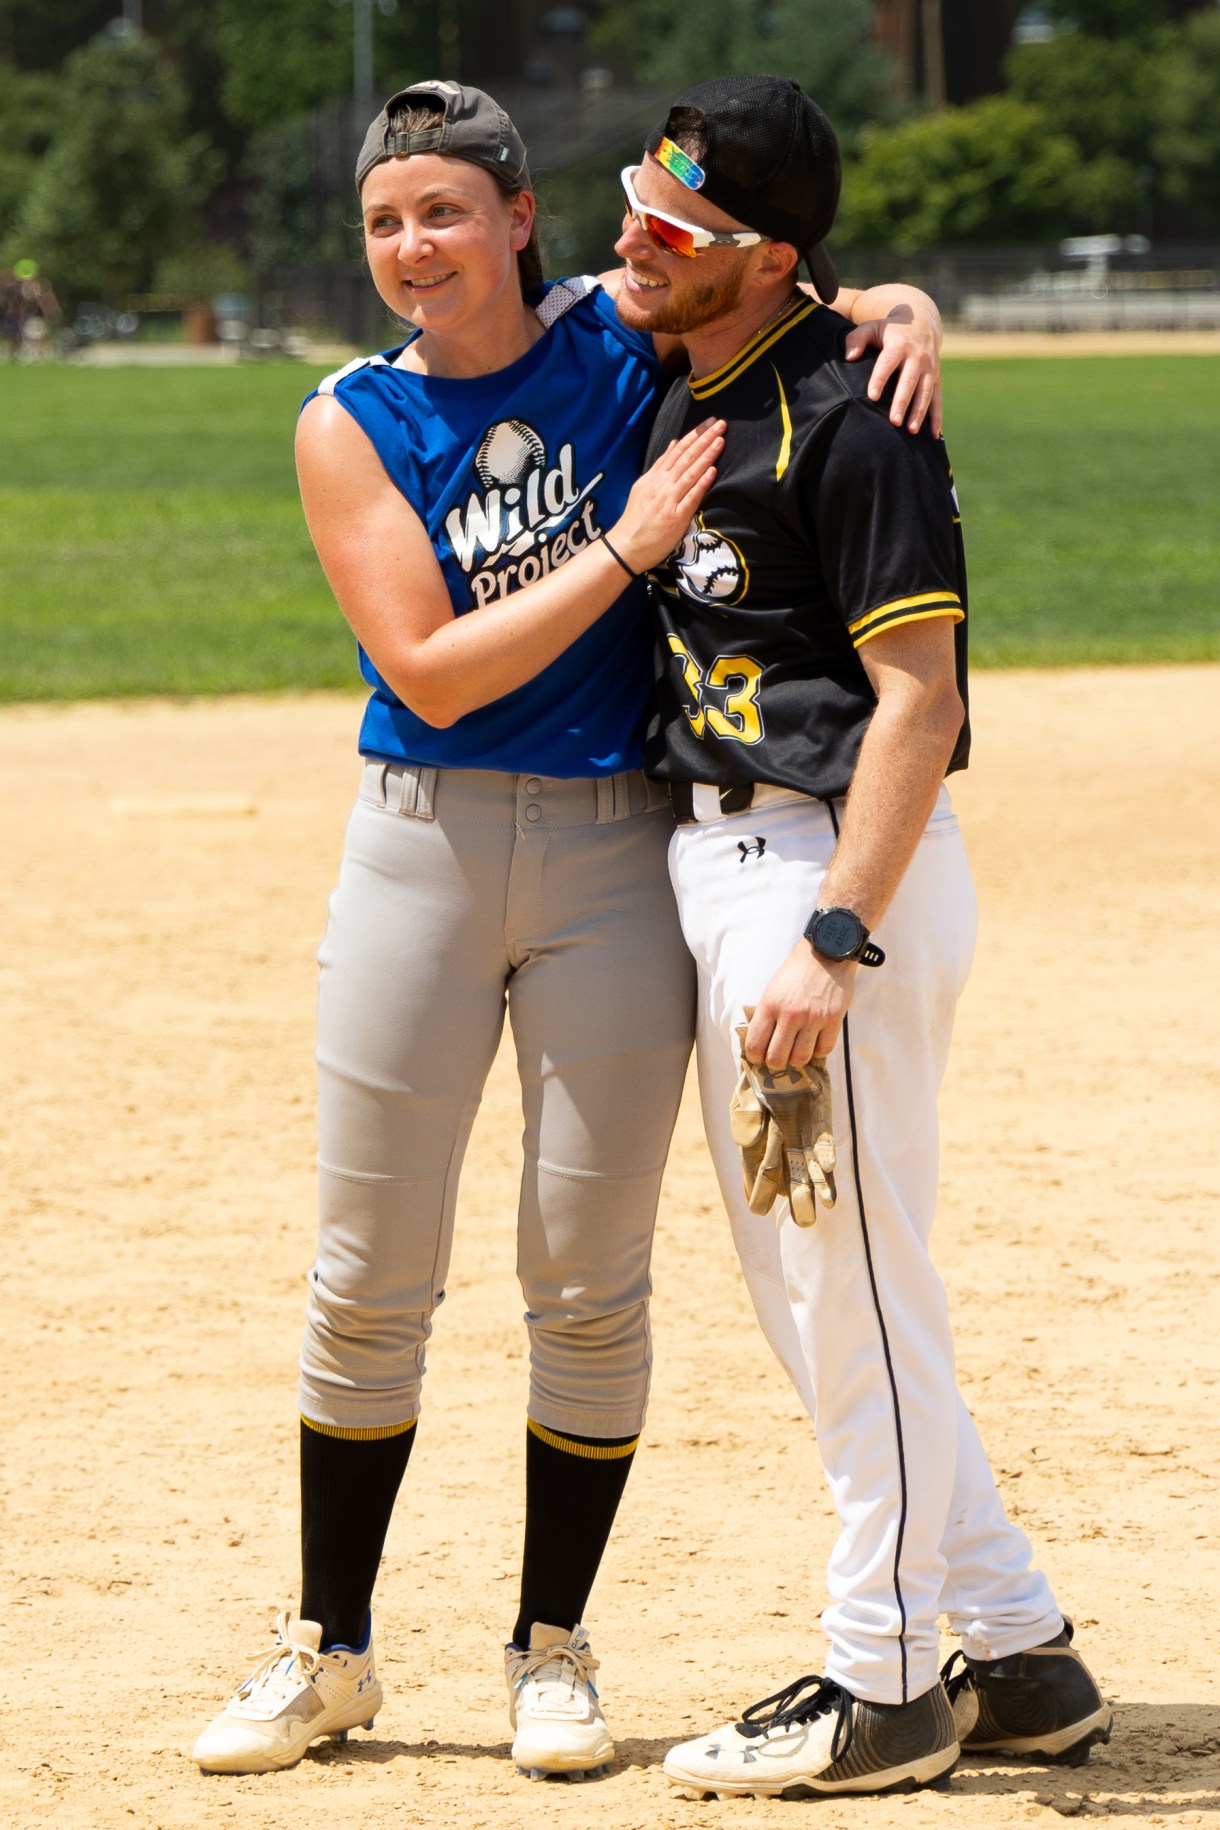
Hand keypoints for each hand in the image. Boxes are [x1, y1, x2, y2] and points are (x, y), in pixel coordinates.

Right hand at [609, 419, 724, 572]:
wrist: (627, 545)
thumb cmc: (636, 519)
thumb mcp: (643, 486)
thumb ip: (660, 466)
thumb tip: (673, 444)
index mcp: (654, 477)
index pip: (677, 451)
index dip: (694, 435)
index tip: (709, 422)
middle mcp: (662, 485)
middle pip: (686, 457)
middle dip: (704, 439)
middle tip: (720, 424)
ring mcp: (669, 500)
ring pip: (690, 473)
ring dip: (706, 455)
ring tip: (720, 440)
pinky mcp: (675, 517)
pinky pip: (691, 497)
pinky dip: (701, 483)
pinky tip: (712, 471)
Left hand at [744, 941, 857, 1069]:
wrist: (826, 953)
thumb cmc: (796, 972)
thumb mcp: (772, 989)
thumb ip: (767, 1015)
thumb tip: (761, 1044)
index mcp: (770, 1005)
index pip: (755, 1044)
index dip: (755, 1057)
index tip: (759, 1058)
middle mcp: (790, 1014)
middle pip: (776, 1058)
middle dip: (775, 1063)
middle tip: (779, 1059)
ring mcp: (813, 1018)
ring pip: (800, 1059)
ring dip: (797, 1060)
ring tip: (797, 1052)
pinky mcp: (833, 1020)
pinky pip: (824, 1050)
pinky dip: (818, 1051)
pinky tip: (815, 1043)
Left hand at [844, 306, 942, 437]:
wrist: (922, 322)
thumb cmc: (889, 330)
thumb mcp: (872, 327)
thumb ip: (856, 339)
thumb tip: (849, 357)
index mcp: (899, 344)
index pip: (887, 363)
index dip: (880, 379)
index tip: (872, 396)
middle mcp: (917, 356)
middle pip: (909, 381)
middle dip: (902, 402)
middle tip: (894, 421)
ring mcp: (929, 368)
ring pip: (925, 392)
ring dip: (919, 412)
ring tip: (911, 431)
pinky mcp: (937, 377)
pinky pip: (938, 398)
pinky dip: (937, 416)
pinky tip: (934, 434)